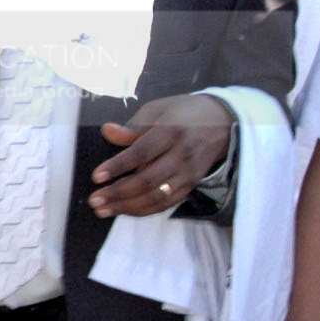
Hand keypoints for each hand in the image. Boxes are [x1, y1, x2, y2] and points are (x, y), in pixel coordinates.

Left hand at [88, 92, 232, 216]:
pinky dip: (144, 210)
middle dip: (118, 193)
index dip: (118, 166)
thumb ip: (133, 127)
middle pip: (147, 181)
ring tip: (103, 210)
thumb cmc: (183, 113)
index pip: (141, 152)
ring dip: (128, 207)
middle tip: (95, 200)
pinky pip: (166, 203)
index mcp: (170, 132)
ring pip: (157, 197)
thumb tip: (107, 131)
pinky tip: (124, 210)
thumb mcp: (158, 110)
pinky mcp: (192, 185)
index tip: (96, 177)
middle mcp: (181, 155)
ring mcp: (189, 173)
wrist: (225, 121)